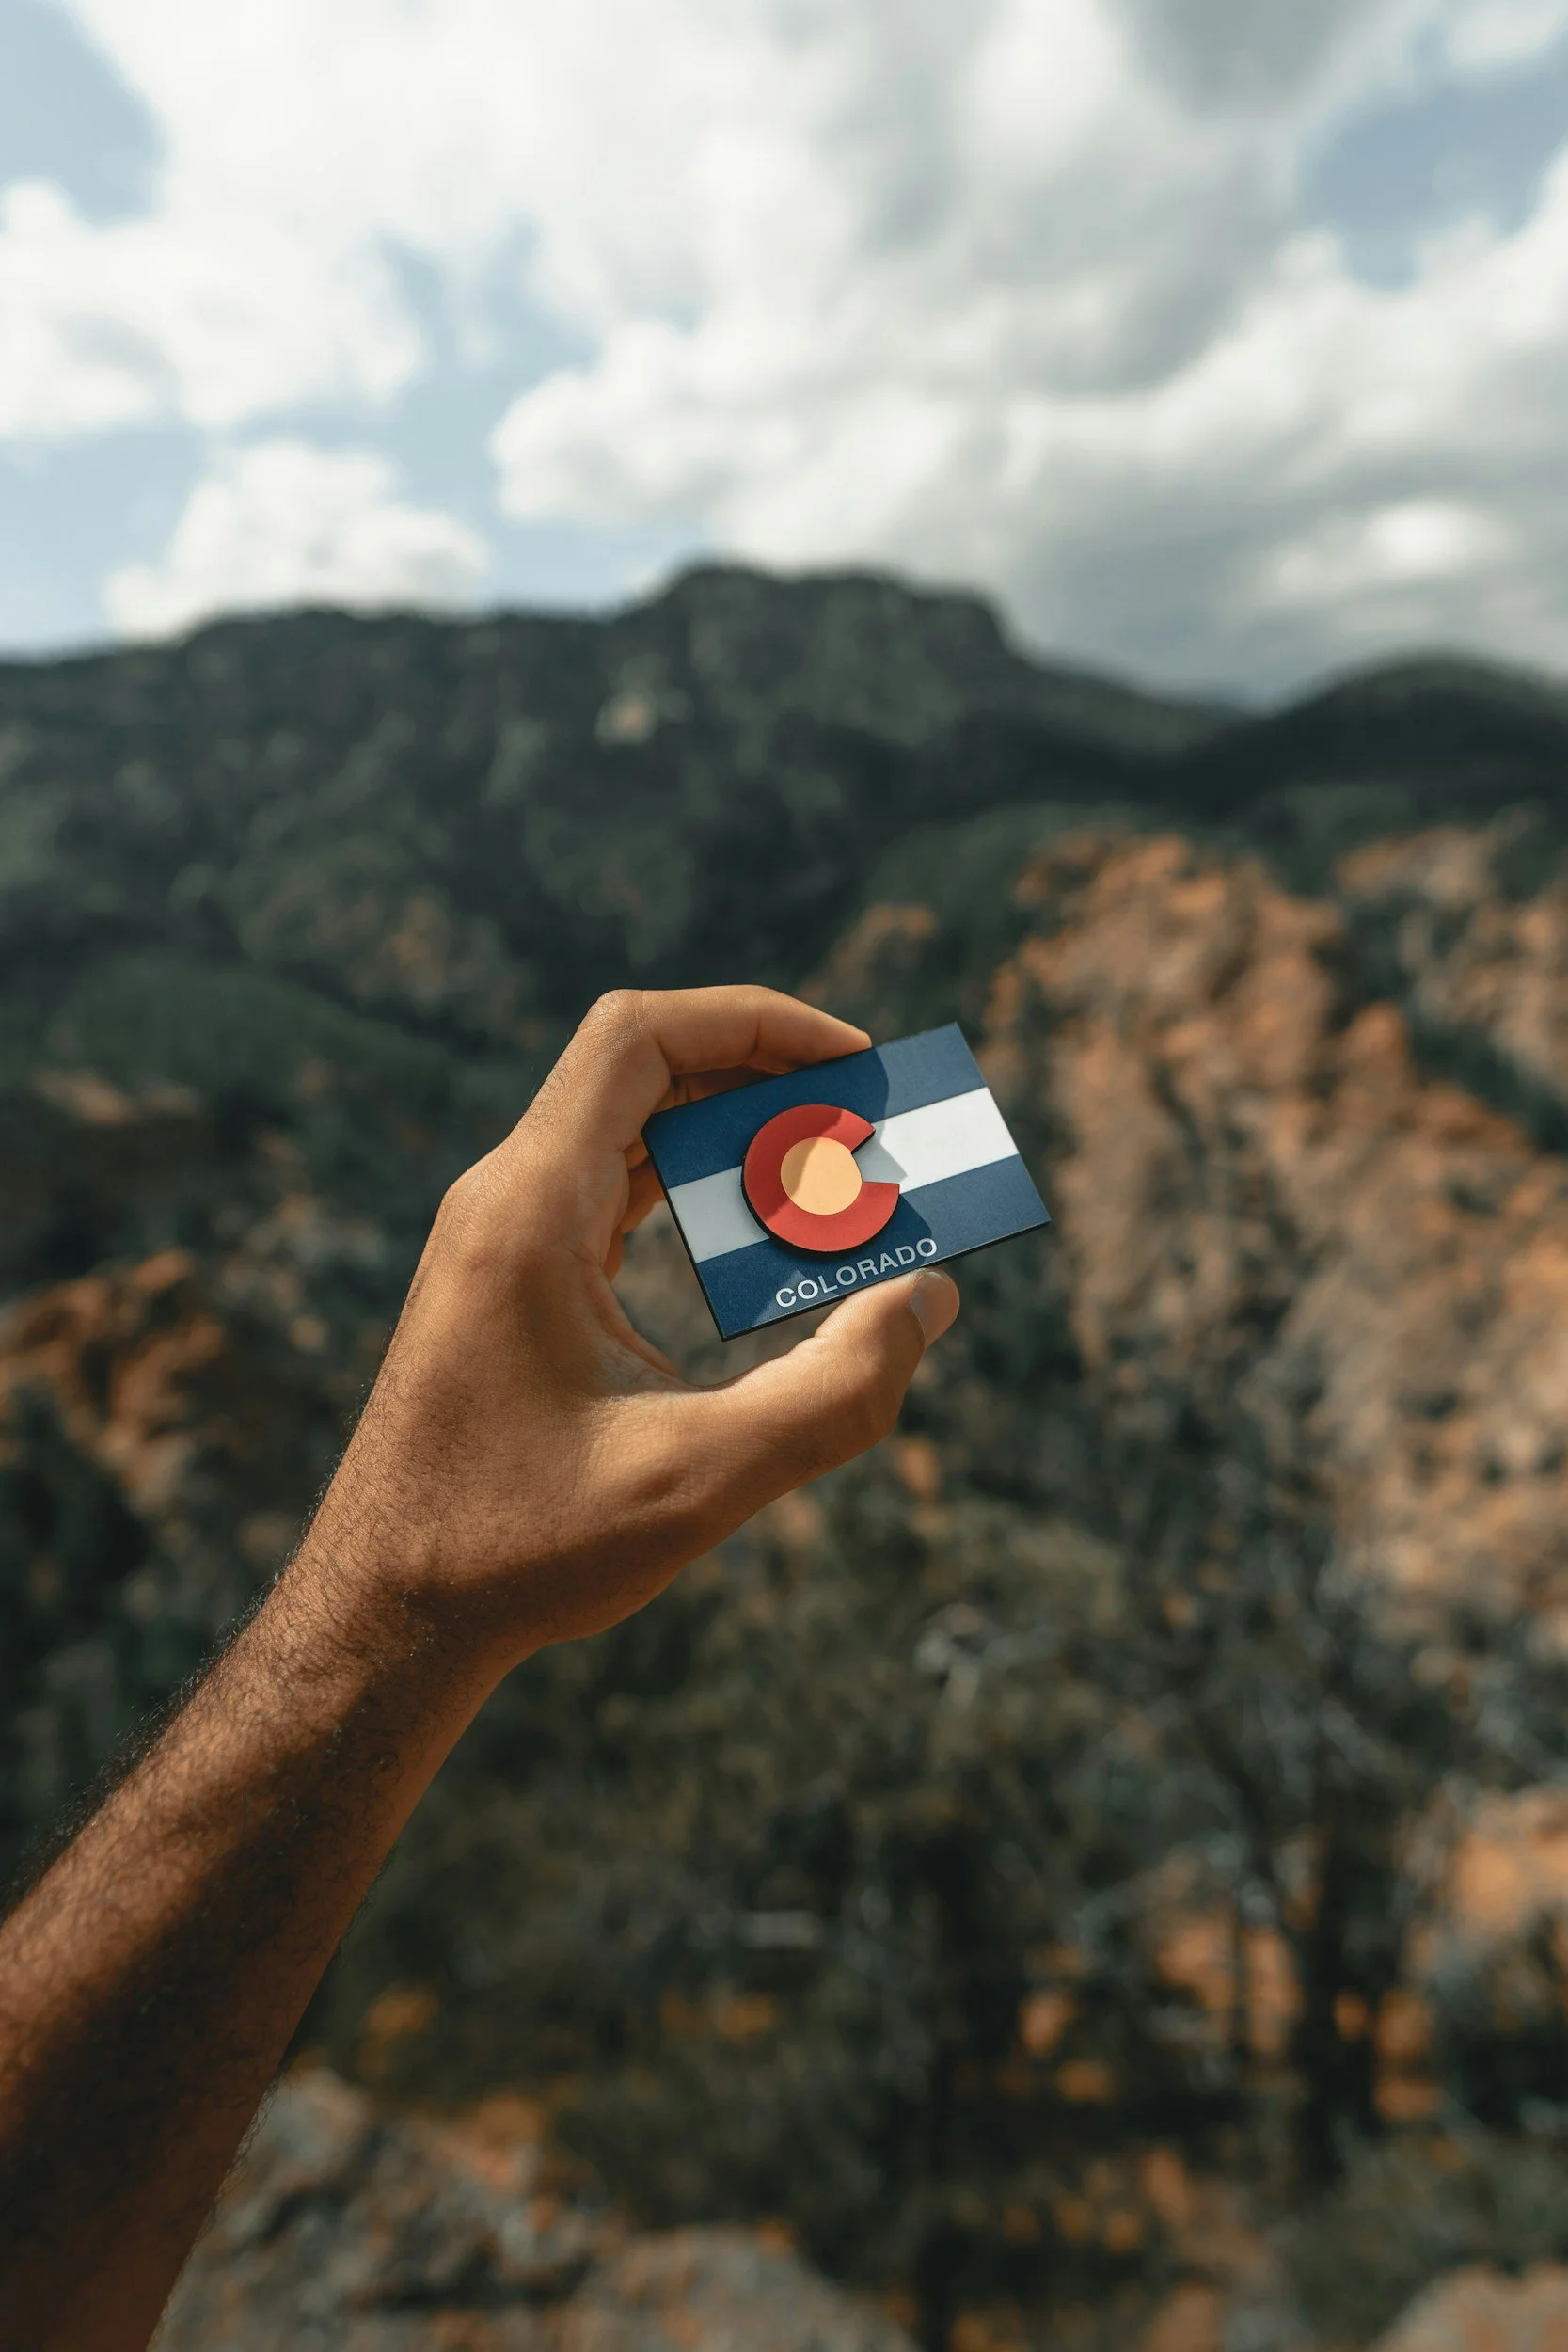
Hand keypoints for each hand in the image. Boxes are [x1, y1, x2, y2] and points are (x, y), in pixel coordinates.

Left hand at [311, 987, 959, 1678]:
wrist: (385, 1616)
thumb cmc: (516, 1549)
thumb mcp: (696, 1480)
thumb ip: (830, 1395)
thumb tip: (928, 1300)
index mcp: (528, 1210)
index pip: (638, 1039)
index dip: (754, 1021)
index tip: (854, 1062)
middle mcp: (505, 1202)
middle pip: (645, 1074)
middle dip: (769, 1083)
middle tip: (873, 1129)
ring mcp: (499, 1241)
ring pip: (630, 1134)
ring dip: (736, 1143)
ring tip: (838, 1183)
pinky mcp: (508, 1286)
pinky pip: (612, 1194)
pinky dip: (694, 1197)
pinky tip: (761, 1251)